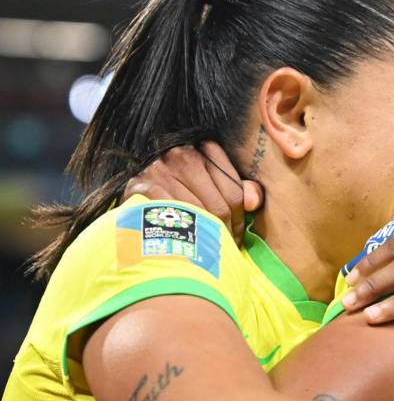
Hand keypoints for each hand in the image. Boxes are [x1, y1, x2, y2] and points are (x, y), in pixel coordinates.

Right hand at [122, 142, 262, 245]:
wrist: (133, 205)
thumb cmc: (176, 196)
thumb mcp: (209, 186)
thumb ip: (236, 190)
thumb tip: (253, 202)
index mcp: (203, 148)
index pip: (234, 192)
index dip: (238, 220)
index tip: (234, 236)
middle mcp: (182, 155)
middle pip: (220, 205)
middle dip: (225, 232)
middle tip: (223, 249)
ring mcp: (160, 170)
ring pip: (200, 214)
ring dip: (207, 237)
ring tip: (208, 252)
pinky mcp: (142, 188)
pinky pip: (175, 217)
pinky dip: (183, 234)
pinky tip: (185, 245)